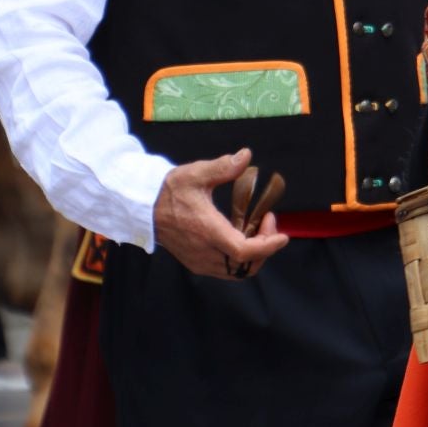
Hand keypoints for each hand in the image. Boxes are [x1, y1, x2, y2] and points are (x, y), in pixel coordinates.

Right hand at [151, 148, 288, 278]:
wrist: (144, 206)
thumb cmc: (170, 189)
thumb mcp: (196, 173)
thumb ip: (223, 167)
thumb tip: (246, 155)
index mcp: (207, 231)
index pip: (242, 251)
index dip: (267, 247)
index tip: (283, 236)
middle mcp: (204, 252)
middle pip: (245, 266)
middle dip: (265, 247)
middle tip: (269, 220)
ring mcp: (199, 260)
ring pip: (236, 271)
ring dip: (254, 254)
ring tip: (259, 227)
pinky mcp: (195, 262)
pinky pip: (226, 269)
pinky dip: (241, 258)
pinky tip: (242, 235)